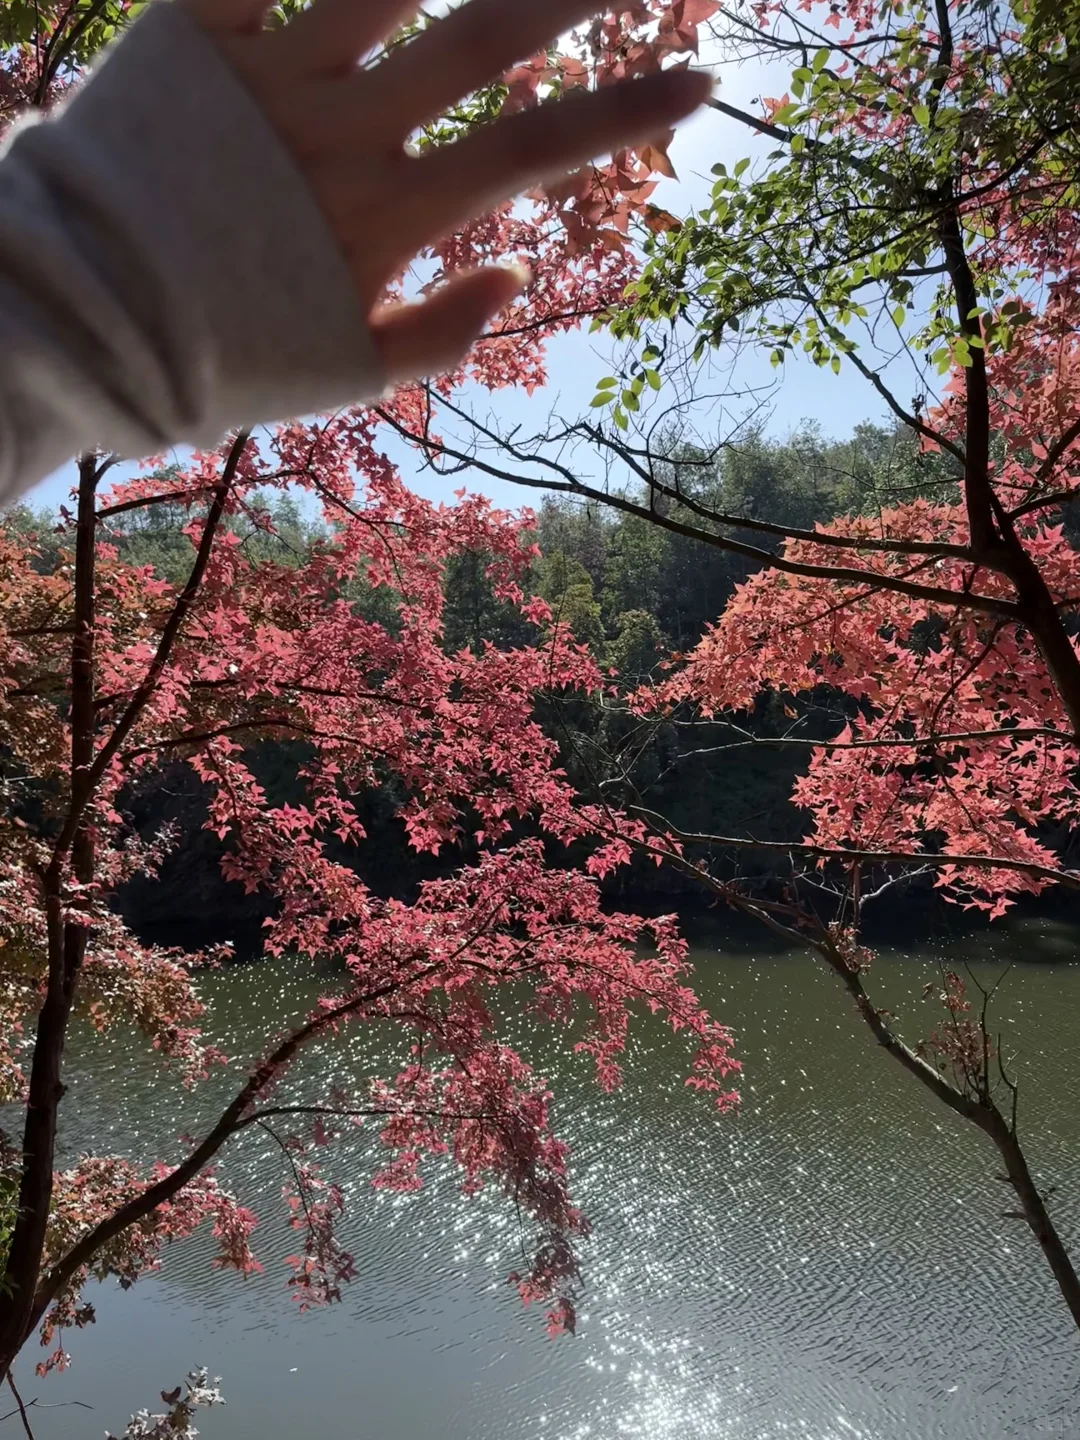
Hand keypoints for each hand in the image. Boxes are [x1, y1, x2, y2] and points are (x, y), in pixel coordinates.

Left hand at [183, 0, 709, 384]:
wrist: (84, 321)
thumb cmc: (223, 353)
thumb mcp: (345, 373)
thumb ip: (443, 329)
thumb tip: (523, 265)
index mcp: (390, 215)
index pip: (535, 150)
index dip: (626, 111)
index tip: (702, 78)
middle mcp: (344, 133)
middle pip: (484, 38)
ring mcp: (270, 77)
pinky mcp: (193, 37)